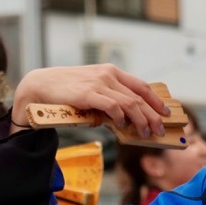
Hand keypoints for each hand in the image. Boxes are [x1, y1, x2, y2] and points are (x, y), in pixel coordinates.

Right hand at [10, 64, 169, 138]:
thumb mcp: (92, 87)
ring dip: (141, 120)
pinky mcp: (88, 94)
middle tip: (160, 129)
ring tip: (145, 133)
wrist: (39, 85)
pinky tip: (122, 125)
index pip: (141, 86)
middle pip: (139, 97)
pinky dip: (120, 117)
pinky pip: (112, 106)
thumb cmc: (67, 90)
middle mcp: (108, 75)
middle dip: (153, 115)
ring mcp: (98, 83)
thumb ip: (109, 97)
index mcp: (111, 72)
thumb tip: (127, 119)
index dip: (156, 100)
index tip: (166, 112)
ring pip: (130, 103)